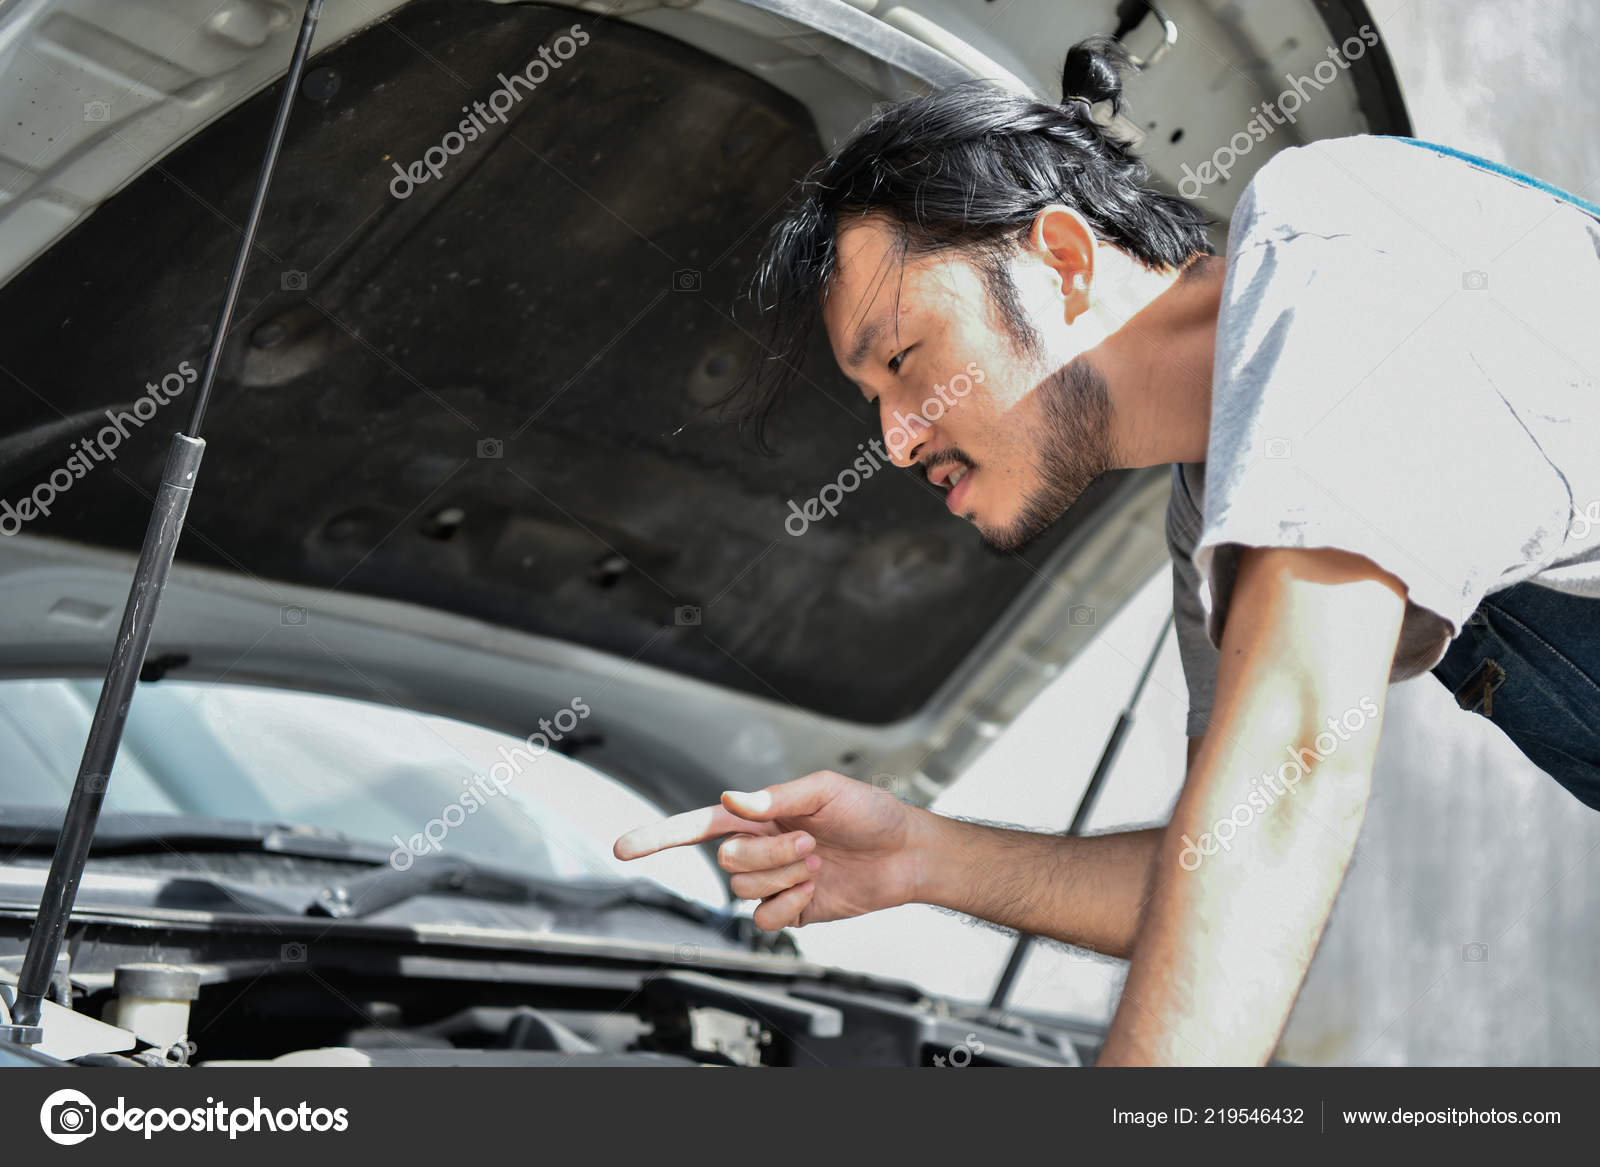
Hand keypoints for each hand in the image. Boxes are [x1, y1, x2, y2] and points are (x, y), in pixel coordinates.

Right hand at [613, 771, 927, 930]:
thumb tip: (731, 798)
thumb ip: (776, 796)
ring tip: (818, 863)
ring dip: (783, 877)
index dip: (657, 837)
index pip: (695, 826)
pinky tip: (814, 892)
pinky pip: (765, 920)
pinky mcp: (791, 911)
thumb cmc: (869, 812)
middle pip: (728, 861)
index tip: (621, 849)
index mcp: (758, 815)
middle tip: (811, 843)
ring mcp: (773, 882)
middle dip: (770, 854)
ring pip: (744, 891)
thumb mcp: (825, 789)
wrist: (906, 853)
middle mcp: (759, 848)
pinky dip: (788, 906)